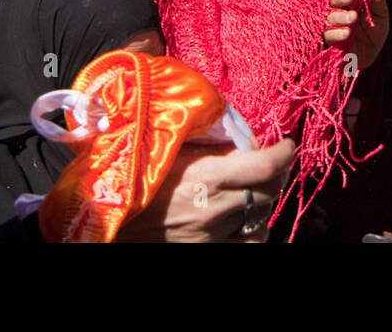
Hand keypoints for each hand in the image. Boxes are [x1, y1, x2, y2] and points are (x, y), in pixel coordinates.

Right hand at [117, 139, 295, 242]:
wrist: (105, 219)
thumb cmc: (132, 176)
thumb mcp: (169, 149)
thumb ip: (209, 144)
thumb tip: (242, 138)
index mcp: (208, 176)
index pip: (267, 165)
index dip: (284, 152)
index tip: (287, 145)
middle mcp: (216, 209)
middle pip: (270, 190)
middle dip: (277, 172)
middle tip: (272, 162)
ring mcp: (212, 236)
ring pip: (262, 219)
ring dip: (264, 202)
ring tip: (255, 191)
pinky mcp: (206, 252)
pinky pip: (249, 244)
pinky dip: (255, 231)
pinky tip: (247, 220)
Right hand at [323, 0, 388, 72]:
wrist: (368, 57)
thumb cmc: (373, 32)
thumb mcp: (380, 16)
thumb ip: (378, 0)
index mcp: (349, 0)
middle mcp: (337, 9)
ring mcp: (330, 25)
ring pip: (330, 17)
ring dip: (340, 16)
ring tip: (353, 17)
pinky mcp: (327, 42)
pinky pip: (328, 36)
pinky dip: (336, 34)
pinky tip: (347, 33)